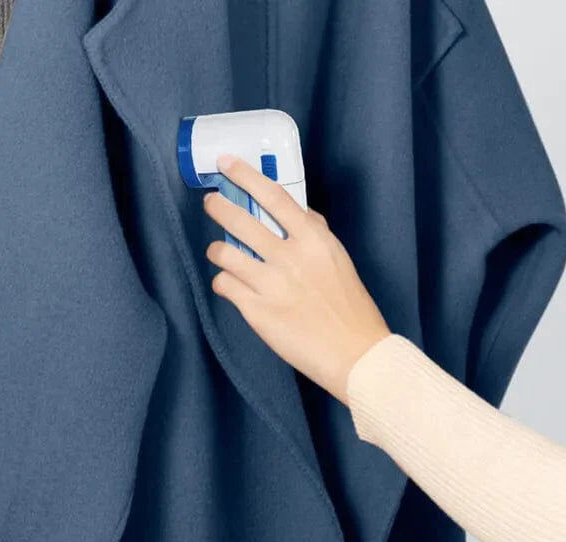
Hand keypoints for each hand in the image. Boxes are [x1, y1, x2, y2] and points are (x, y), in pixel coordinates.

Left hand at [203, 155, 389, 403]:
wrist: (354, 353)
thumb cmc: (350, 307)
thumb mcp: (338, 259)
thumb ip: (315, 232)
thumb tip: (297, 211)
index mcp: (313, 240)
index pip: (274, 196)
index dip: (245, 175)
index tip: (226, 163)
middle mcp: (290, 257)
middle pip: (240, 219)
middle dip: (218, 206)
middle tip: (211, 203)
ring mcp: (271, 285)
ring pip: (224, 253)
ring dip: (217, 250)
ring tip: (220, 253)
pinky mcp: (258, 312)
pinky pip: (225, 285)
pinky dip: (223, 282)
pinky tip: (231, 285)